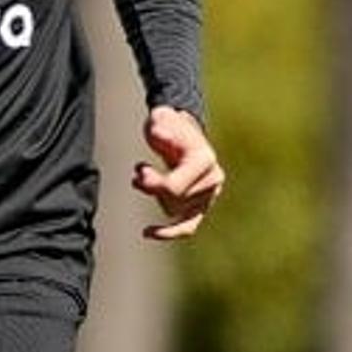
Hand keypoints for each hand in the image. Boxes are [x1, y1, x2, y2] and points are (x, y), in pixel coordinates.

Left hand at [132, 106, 223, 240]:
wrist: (181, 131)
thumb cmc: (168, 125)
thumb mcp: (161, 118)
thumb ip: (160, 125)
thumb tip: (159, 133)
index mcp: (205, 159)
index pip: (174, 188)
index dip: (152, 184)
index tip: (139, 169)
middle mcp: (213, 179)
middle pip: (174, 202)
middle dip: (152, 188)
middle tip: (139, 171)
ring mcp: (210, 194)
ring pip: (174, 213)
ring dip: (155, 198)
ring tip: (143, 177)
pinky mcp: (203, 205)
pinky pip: (188, 227)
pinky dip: (170, 232)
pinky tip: (148, 232)